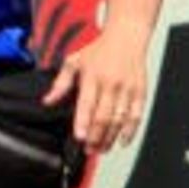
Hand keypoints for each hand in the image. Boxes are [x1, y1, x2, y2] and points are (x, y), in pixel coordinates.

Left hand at [47, 24, 150, 153]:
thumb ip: (60, 84)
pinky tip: (123, 141)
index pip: (87, 104)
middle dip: (97, 136)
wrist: (126, 37)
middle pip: (104, 116)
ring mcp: (128, 89)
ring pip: (120, 119)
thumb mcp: (73, 62)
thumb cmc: (98, 51)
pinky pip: (137, 115)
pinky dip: (131, 130)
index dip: (84, 122)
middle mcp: (111, 84)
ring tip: (102, 149)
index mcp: (92, 77)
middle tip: (89, 150)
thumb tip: (47, 102)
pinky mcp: (141, 92)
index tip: (80, 137)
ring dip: (111, 137)